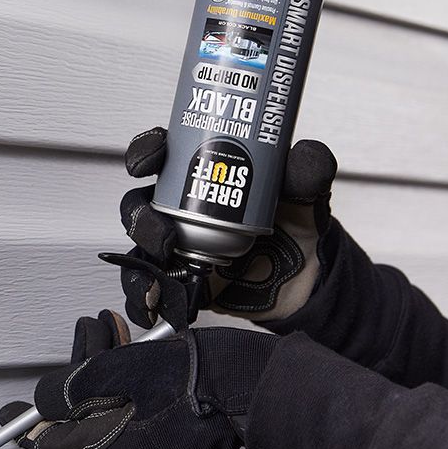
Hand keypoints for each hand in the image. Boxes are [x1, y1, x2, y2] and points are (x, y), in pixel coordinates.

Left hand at [0, 310, 278, 448]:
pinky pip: (138, 403)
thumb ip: (79, 385)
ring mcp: (161, 440)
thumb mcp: (129, 368)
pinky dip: (127, 374)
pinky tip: (127, 341)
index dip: (32, 427)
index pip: (64, 442)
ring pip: (114, 403)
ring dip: (104, 365)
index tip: (8, 418)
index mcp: (126, 445)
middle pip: (89, 416)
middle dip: (79, 374)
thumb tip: (44, 400)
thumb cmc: (208, 373)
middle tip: (83, 337)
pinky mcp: (178, 424)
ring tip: (106, 327)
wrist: (261, 379)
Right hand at [118, 128, 337, 326]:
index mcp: (200, 173)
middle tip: (164, 229)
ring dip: (143, 251)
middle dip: (139, 213)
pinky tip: (154, 298)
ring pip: (139, 243)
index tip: (152, 158)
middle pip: (139, 202)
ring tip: (164, 260)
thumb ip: (308, 170)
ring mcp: (174, 245)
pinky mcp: (177, 280)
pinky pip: (147, 286)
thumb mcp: (305, 192)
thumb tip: (306, 156)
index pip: (161, 153)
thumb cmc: (295, 225)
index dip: (146, 150)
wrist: (303, 279)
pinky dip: (143, 294)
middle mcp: (179, 208)